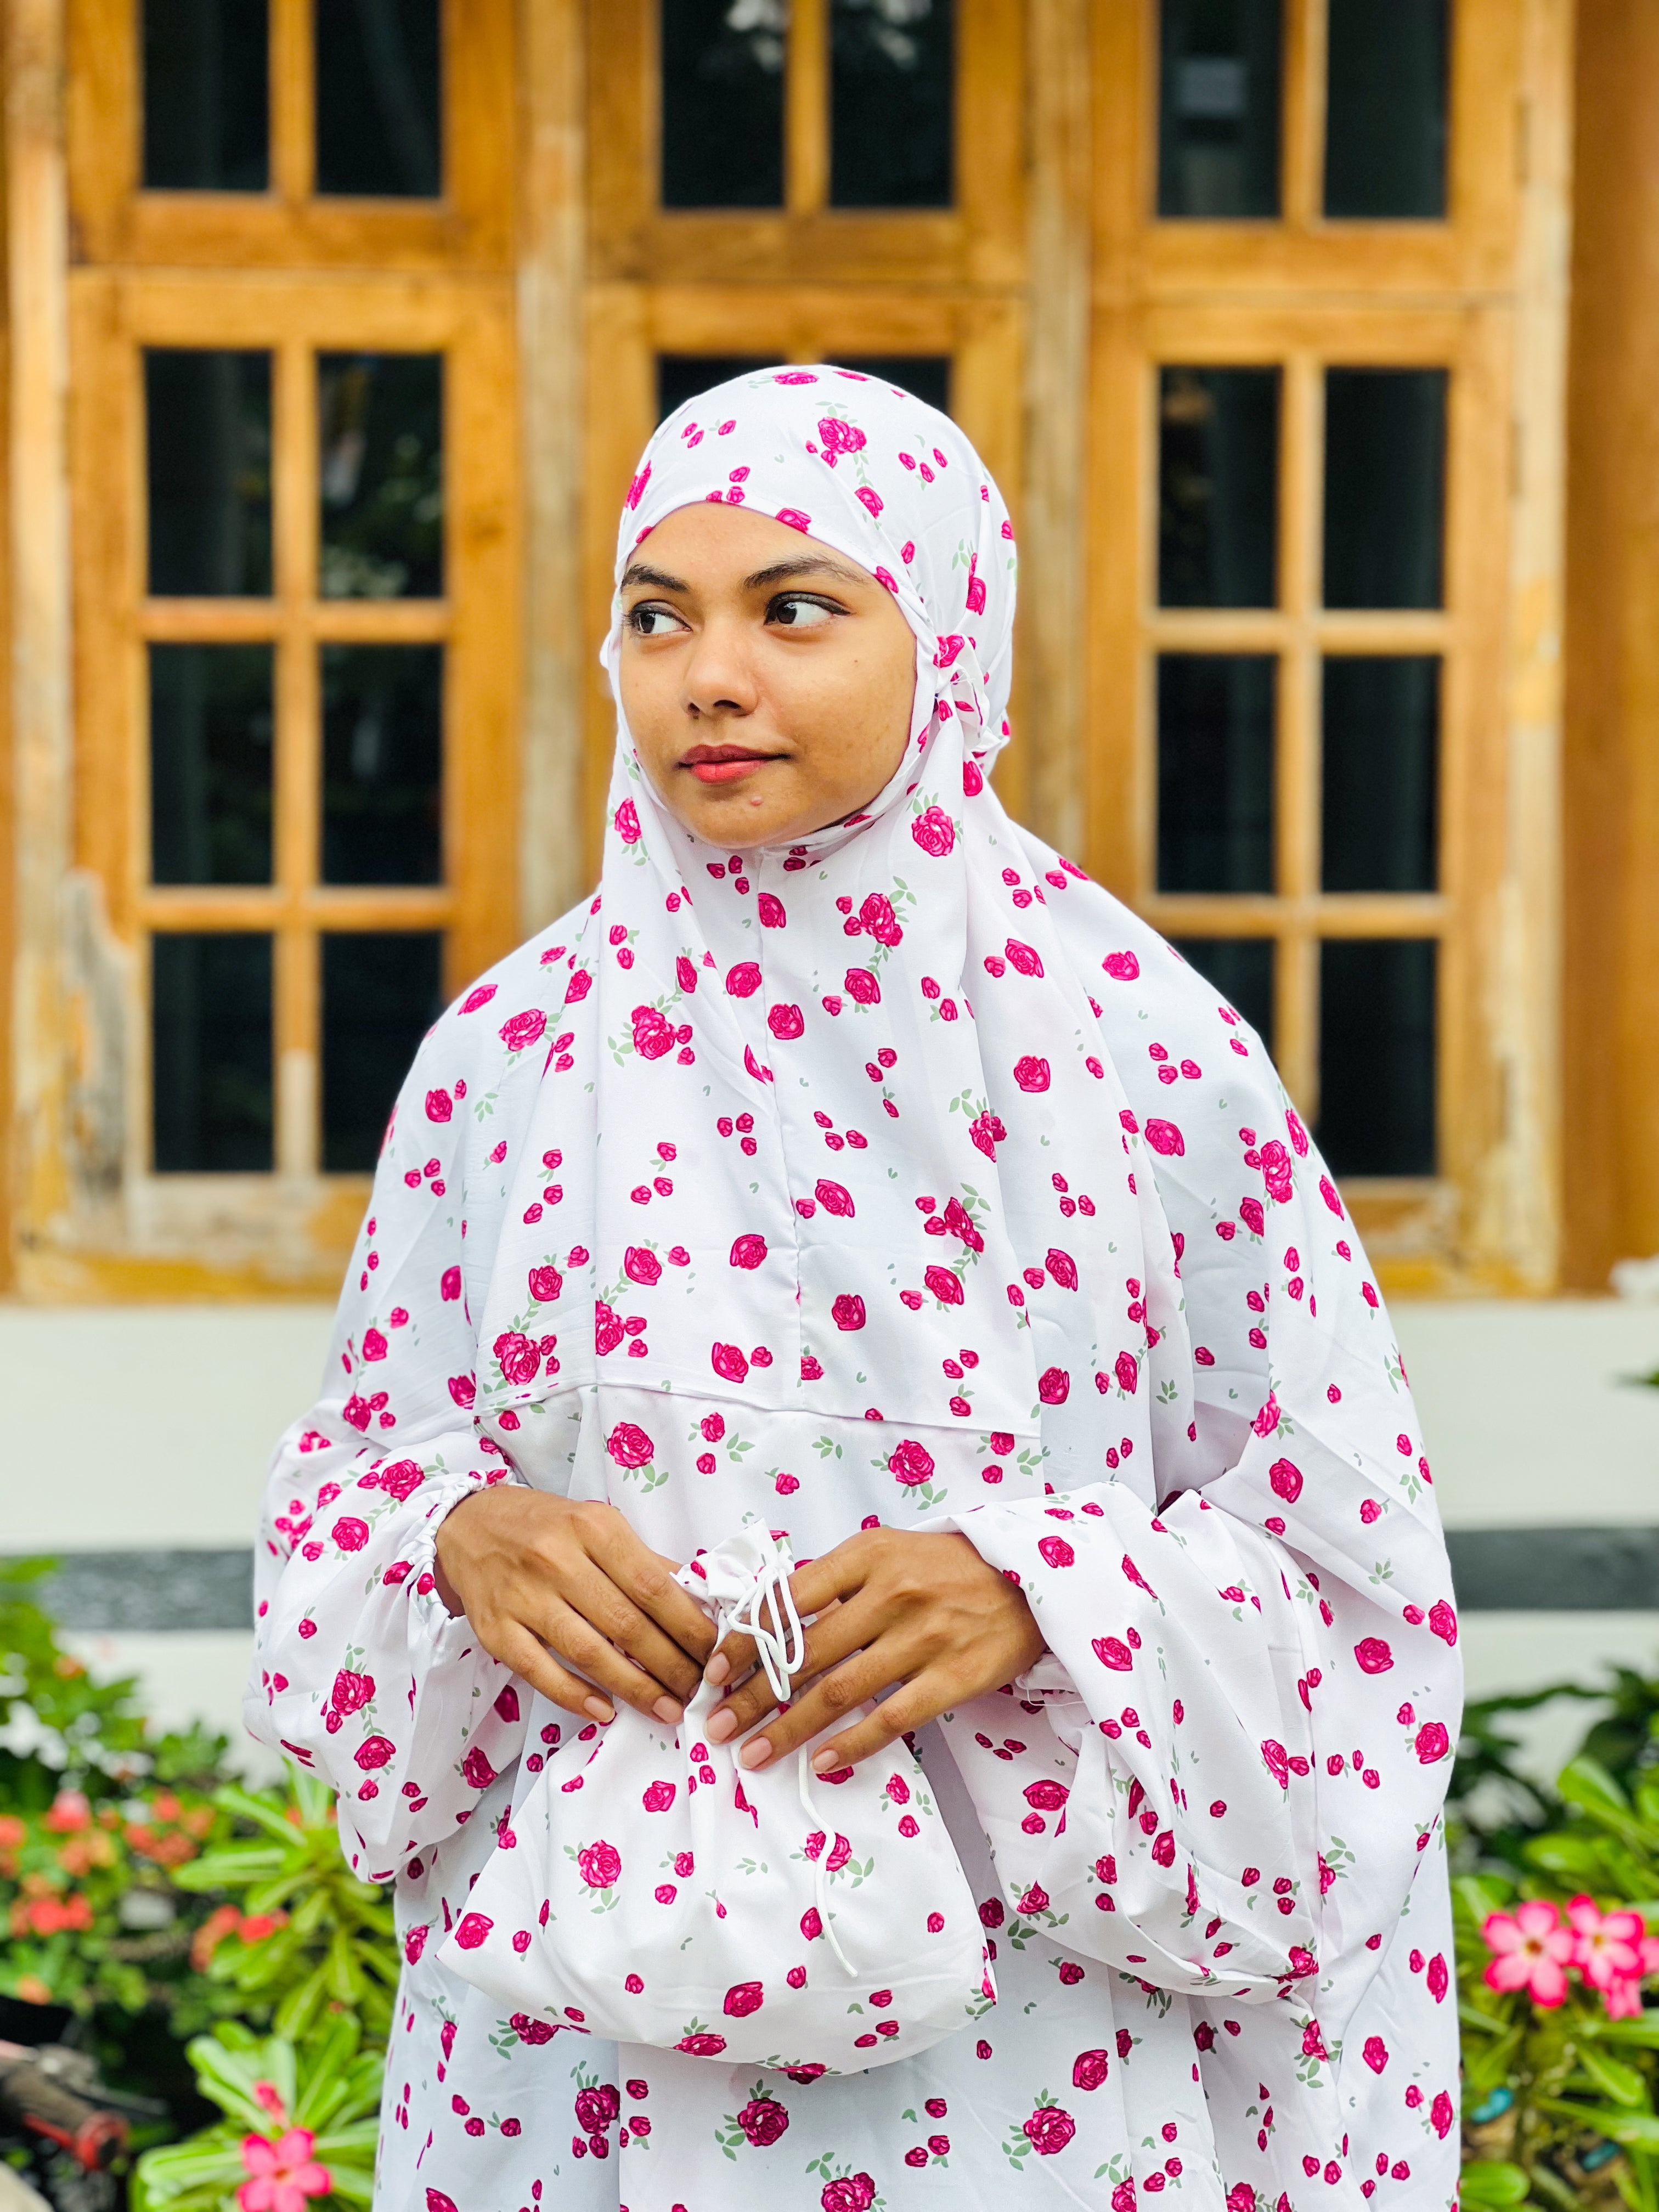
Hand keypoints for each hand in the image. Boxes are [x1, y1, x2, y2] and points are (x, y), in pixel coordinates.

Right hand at [433, 1487, 714, 1728]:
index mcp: (592, 1527)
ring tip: (666, 1709)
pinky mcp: (495, 1629)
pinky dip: (575, 1695)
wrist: (469, 1524)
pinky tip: (605, 1711)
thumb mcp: (599, 1525)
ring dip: (634, 1688)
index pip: (652, 1585)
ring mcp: (522, 1596)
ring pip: (588, 1652)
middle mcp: (556, 1559)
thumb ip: (644, 1563)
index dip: (688, 1625)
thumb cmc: (546, 1526)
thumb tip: (696, 1602)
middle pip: (626, 1623)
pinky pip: (540, 1671)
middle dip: (670, 1665)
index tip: (714, 1652)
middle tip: (698, 1691)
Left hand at [701, 1527, 1043, 1773]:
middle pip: (803, 1654)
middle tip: (716, 1726)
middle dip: (751, 1695)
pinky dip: (851, 1744)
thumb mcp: (887, 1552)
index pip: (787, 1600)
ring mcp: (923, 1638)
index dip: (744, 1639)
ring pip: (838, 1691)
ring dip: (787, 1729)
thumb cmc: (944, 1568)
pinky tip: (821, 1762)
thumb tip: (767, 1622)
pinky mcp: (952, 1677)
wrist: (1029, 1581)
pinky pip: (890, 1718)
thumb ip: (834, 1582)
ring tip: (752, 1754)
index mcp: (867, 1556)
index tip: (713, 1670)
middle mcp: (890, 1594)